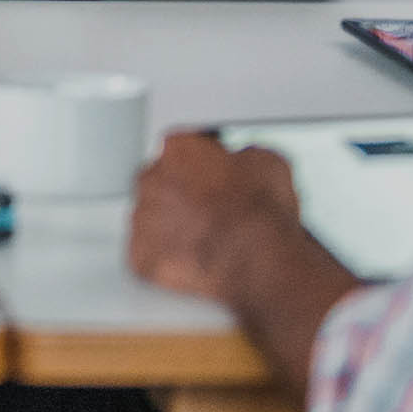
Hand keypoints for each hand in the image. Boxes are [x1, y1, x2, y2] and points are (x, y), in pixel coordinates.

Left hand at [126, 134, 303, 299]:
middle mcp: (152, 179)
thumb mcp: (270, 163)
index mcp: (179, 149)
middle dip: (183, 195)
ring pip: (153, 220)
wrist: (256, 261)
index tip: (214, 177)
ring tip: (207, 242)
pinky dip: (168, 260)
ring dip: (173, 227)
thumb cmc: (260, 215)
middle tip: (212, 213)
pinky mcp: (142, 256)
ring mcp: (143, 219)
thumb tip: (247, 162)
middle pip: (161, 183)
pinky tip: (194, 262)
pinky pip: (150, 256)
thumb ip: (246, 156)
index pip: (182, 148)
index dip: (201, 165)